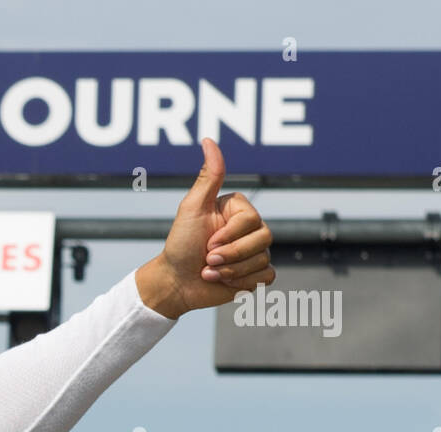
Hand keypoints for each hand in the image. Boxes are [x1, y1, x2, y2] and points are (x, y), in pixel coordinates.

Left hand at [135, 138, 274, 319]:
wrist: (175, 282)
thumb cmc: (180, 244)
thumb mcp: (192, 209)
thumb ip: (208, 177)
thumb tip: (208, 140)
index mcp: (238, 210)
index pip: (252, 220)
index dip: (229, 236)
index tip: (206, 242)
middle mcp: (250, 229)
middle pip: (264, 239)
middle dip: (230, 255)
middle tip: (207, 260)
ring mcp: (254, 251)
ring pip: (263, 260)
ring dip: (231, 271)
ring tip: (210, 271)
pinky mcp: (255, 274)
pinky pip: (266, 277)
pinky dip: (242, 283)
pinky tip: (223, 282)